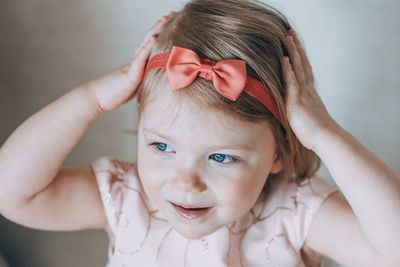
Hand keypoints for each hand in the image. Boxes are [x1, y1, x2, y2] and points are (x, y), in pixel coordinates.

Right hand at [88, 11, 175, 112]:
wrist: (100, 97)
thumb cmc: (118, 92)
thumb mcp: (138, 84)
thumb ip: (147, 77)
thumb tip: (160, 79)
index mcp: (140, 63)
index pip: (153, 44)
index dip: (162, 33)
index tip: (173, 22)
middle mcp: (137, 60)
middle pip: (150, 39)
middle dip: (162, 26)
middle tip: (172, 13)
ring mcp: (133, 65)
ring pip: (146, 44)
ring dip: (156, 31)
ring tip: (165, 19)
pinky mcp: (131, 74)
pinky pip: (139, 59)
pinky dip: (147, 48)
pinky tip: (154, 39)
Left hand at [283, 29, 337, 150]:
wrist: (326, 138)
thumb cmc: (314, 132)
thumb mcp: (303, 116)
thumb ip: (297, 108)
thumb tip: (289, 108)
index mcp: (307, 93)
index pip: (302, 70)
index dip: (298, 57)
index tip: (293, 45)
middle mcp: (306, 90)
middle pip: (301, 64)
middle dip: (295, 48)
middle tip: (290, 33)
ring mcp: (303, 94)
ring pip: (298, 68)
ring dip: (292, 52)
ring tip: (288, 38)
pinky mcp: (298, 102)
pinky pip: (293, 83)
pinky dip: (289, 70)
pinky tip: (285, 60)